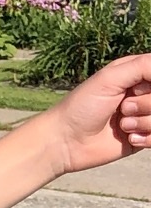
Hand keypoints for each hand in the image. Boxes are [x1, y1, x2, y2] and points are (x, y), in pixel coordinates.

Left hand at [45, 53, 150, 174]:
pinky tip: (127, 138)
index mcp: (137, 74)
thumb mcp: (110, 77)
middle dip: (146, 104)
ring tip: (121, 125)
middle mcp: (143, 94)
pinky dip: (146, 138)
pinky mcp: (143, 138)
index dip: (150, 86)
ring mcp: (144, 116)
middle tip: (122, 107)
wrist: (65, 142)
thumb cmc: (82, 106)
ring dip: (143, 122)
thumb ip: (142, 66)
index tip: (135, 88)